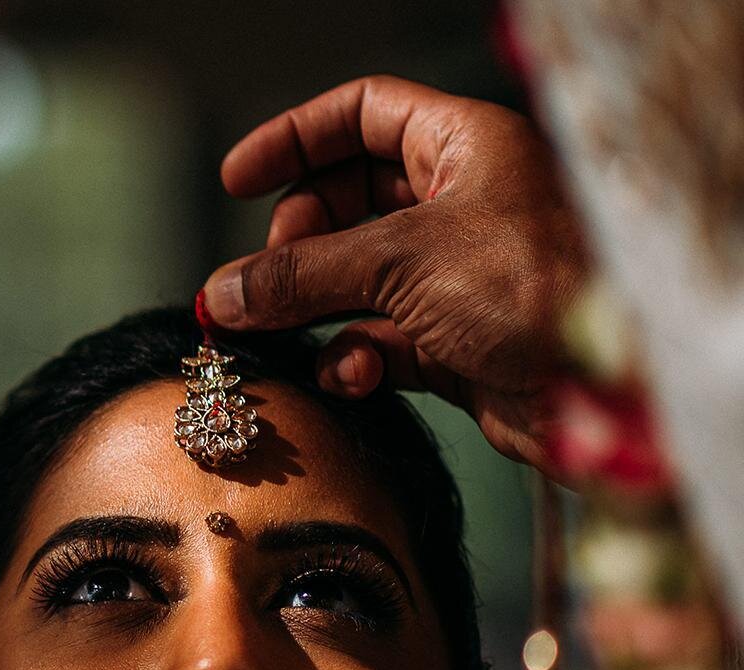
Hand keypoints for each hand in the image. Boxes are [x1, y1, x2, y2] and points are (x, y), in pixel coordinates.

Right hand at [201, 75, 587, 468]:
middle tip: (265, 277)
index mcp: (464, 146)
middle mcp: (462, 204)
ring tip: (274, 334)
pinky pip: (376, 341)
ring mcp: (455, 276)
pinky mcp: (452, 343)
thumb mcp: (401, 262)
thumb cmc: (533, 290)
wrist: (612, 390)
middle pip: (347, 203)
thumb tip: (221, 294)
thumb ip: (301, 273)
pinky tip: (350, 376)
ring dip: (312, 310)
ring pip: (354, 281)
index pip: (364, 115)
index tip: (236, 181)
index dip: (296, 141)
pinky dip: (352, 359)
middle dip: (297, 242)